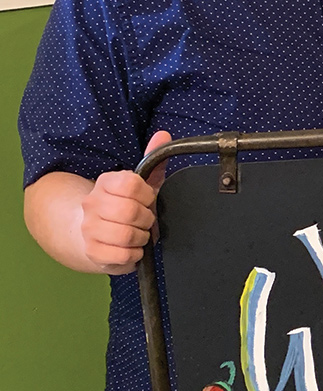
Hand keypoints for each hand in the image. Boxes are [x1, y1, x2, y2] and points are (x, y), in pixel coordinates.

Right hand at [80, 130, 171, 273]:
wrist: (97, 235)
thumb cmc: (126, 209)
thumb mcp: (141, 186)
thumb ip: (153, 161)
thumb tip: (164, 135)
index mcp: (106, 183)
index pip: (131, 184)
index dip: (147, 195)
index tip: (148, 200)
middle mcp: (92, 203)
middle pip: (130, 211)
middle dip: (146, 219)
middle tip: (145, 221)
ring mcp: (89, 228)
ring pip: (126, 234)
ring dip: (141, 237)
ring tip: (139, 234)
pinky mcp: (93, 251)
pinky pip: (122, 255)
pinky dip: (134, 254)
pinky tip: (131, 248)